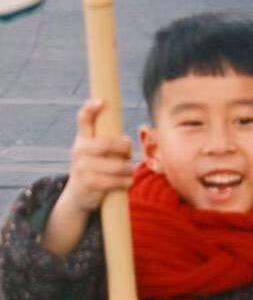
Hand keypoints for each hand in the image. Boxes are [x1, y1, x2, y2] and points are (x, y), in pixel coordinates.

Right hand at [63, 100, 133, 214]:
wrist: (77, 197)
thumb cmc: (93, 169)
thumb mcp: (93, 151)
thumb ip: (106, 140)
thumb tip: (128, 140)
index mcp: (82, 138)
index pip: (84, 118)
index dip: (91, 108)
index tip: (102, 102)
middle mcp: (78, 150)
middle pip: (109, 143)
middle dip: (125, 149)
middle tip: (128, 154)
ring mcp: (82, 167)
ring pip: (117, 164)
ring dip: (128, 168)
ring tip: (128, 170)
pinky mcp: (88, 183)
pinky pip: (115, 180)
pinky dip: (126, 181)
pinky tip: (127, 181)